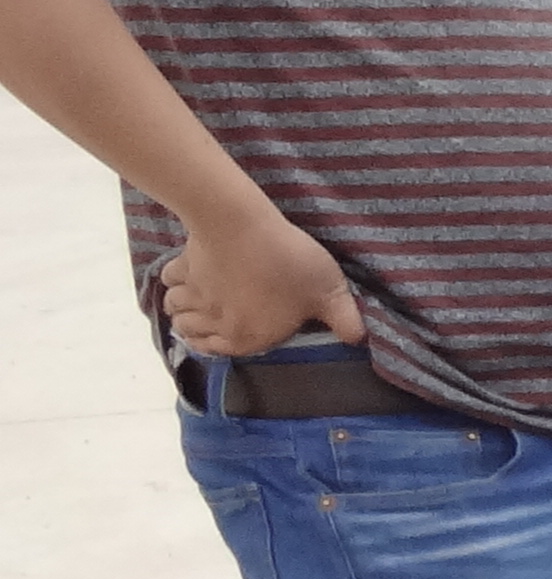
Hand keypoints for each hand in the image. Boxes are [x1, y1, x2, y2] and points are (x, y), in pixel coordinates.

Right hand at [155, 206, 362, 359]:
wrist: (242, 227)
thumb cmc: (289, 264)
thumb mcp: (328, 294)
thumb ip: (344, 319)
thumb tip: (358, 339)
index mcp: (246, 337)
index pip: (218, 351)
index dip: (217, 345)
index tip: (219, 336)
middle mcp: (213, 322)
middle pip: (189, 331)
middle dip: (194, 327)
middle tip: (206, 316)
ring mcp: (193, 294)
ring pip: (174, 308)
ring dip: (181, 305)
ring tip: (194, 298)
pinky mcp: (181, 266)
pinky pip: (168, 278)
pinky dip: (173, 279)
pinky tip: (184, 274)